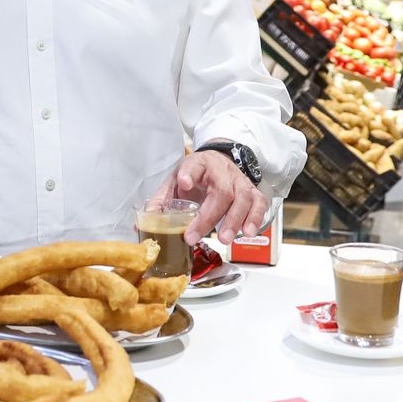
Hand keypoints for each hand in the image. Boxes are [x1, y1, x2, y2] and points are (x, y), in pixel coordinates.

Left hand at [150, 150, 268, 245]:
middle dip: (210, 216)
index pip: (194, 166)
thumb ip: (162, 201)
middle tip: (195, 236)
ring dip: (235, 220)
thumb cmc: (196, 176)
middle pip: (222, 191)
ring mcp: (240, 181)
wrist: (219, 162)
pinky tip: (247, 232)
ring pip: (243, 198)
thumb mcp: (175, 182)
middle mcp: (222, 171)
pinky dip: (255, 218)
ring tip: (225, 239)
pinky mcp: (252, 191)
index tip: (183, 183)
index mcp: (199, 164)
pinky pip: (259, 203)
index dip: (189, 174)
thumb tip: (143, 223)